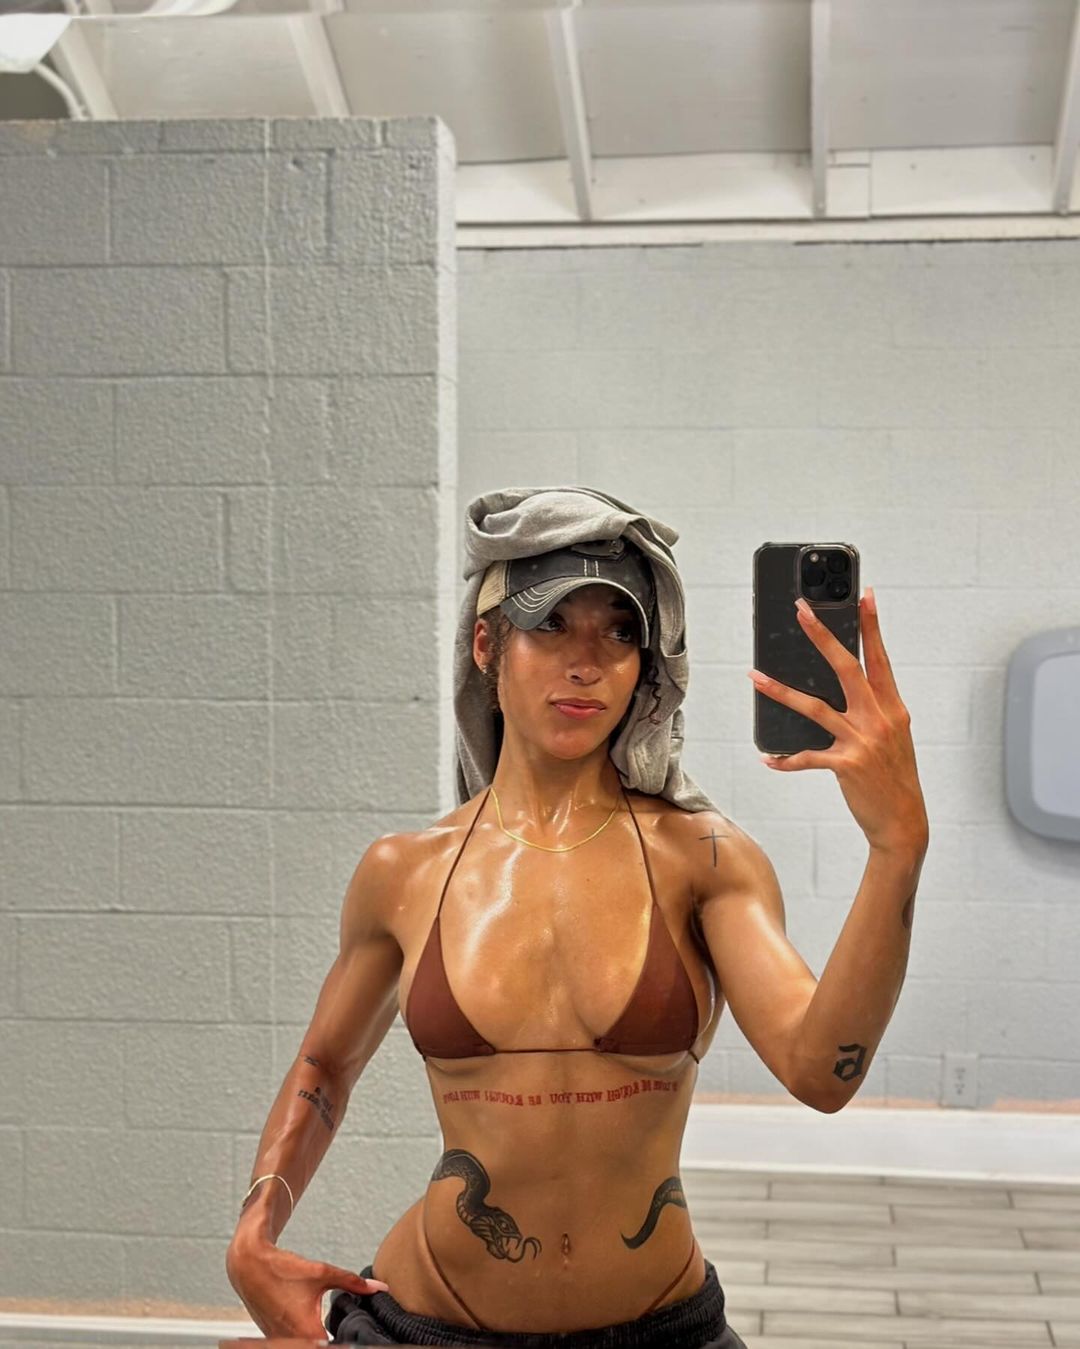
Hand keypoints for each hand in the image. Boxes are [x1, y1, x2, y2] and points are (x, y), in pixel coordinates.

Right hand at [226, 1236, 389, 1339]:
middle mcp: (292, 1342)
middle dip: (335, 1338)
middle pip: (322, 1346)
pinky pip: (295, 1342)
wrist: (249, 1266)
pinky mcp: (273, 1339)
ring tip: (332, 1328)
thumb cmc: (283, 1270)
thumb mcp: (321, 1273)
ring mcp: (280, 1343)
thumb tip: (379, 1288)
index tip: (356, 1334)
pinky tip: (313, 1327)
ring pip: (308, 1344)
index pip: (336, 1346)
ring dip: (319, 1338)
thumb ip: (351, 1282)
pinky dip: (306, 1336)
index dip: (348, 1340)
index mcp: (307, 1332)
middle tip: (347, 1330)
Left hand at [749, 587, 928, 854]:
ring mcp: (862, 741)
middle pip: (846, 668)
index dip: (872, 626)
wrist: (904, 821)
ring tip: (754, 676)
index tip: (865, 595)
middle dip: (822, 636)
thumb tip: (844, 688)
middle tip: (801, 611)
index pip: (880, 658)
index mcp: (893, 708)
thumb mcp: (894, 736)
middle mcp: (879, 719)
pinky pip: (806, 757)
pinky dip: (785, 759)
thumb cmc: (896, 777)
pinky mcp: (846, 765)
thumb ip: (874, 710)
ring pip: (814, 707)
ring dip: (780, 691)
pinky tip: (768, 758)